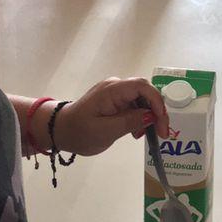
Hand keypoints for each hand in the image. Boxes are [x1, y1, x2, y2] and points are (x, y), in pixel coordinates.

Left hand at [53, 76, 170, 155]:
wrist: (60, 130)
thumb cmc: (80, 132)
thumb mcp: (106, 132)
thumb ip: (130, 122)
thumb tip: (151, 116)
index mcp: (112, 90)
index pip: (143, 87)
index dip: (157, 103)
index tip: (162, 124)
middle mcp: (115, 86)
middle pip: (145, 92)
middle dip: (156, 111)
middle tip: (161, 133)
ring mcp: (115, 92)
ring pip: (141, 99)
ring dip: (148, 116)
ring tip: (144, 136)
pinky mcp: (114, 100)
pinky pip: (133, 104)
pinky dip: (139, 117)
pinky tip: (136, 132)